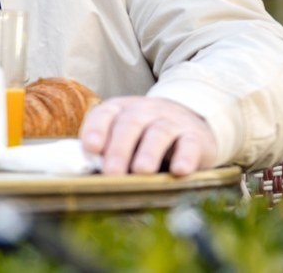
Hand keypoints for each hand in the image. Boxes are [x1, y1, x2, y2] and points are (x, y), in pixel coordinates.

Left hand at [79, 96, 216, 175]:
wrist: (191, 122)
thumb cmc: (146, 136)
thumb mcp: (126, 136)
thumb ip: (106, 150)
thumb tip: (87, 174)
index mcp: (122, 109)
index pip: (105, 113)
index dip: (96, 129)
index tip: (90, 147)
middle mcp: (146, 111)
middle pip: (130, 124)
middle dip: (119, 148)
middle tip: (112, 172)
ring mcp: (171, 122)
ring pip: (159, 132)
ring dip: (149, 152)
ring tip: (141, 171)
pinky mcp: (195, 137)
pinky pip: (190, 144)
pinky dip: (185, 157)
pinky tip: (179, 171)